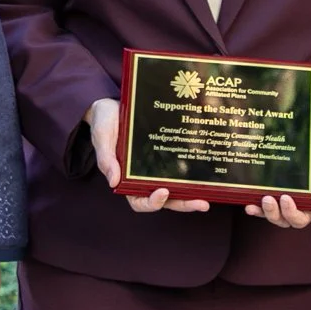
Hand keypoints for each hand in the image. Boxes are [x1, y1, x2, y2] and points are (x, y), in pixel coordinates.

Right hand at [87, 98, 208, 213]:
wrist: (112, 106)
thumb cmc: (104, 123)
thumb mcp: (102, 138)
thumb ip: (106, 159)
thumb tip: (113, 181)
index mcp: (125, 178)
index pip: (139, 201)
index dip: (152, 203)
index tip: (162, 192)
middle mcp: (143, 177)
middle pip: (164, 199)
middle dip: (182, 204)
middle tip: (201, 204)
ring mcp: (156, 168)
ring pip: (175, 188)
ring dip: (191, 195)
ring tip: (207, 197)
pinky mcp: (166, 155)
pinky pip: (179, 169)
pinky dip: (192, 175)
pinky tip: (206, 174)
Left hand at [243, 121, 310, 228]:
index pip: (302, 218)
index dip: (292, 214)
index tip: (286, 198)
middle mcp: (299, 198)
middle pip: (284, 218)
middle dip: (274, 214)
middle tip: (268, 199)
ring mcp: (285, 190)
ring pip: (271, 211)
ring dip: (262, 211)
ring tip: (252, 204)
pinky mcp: (274, 179)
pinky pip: (262, 194)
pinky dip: (254, 199)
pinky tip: (246, 197)